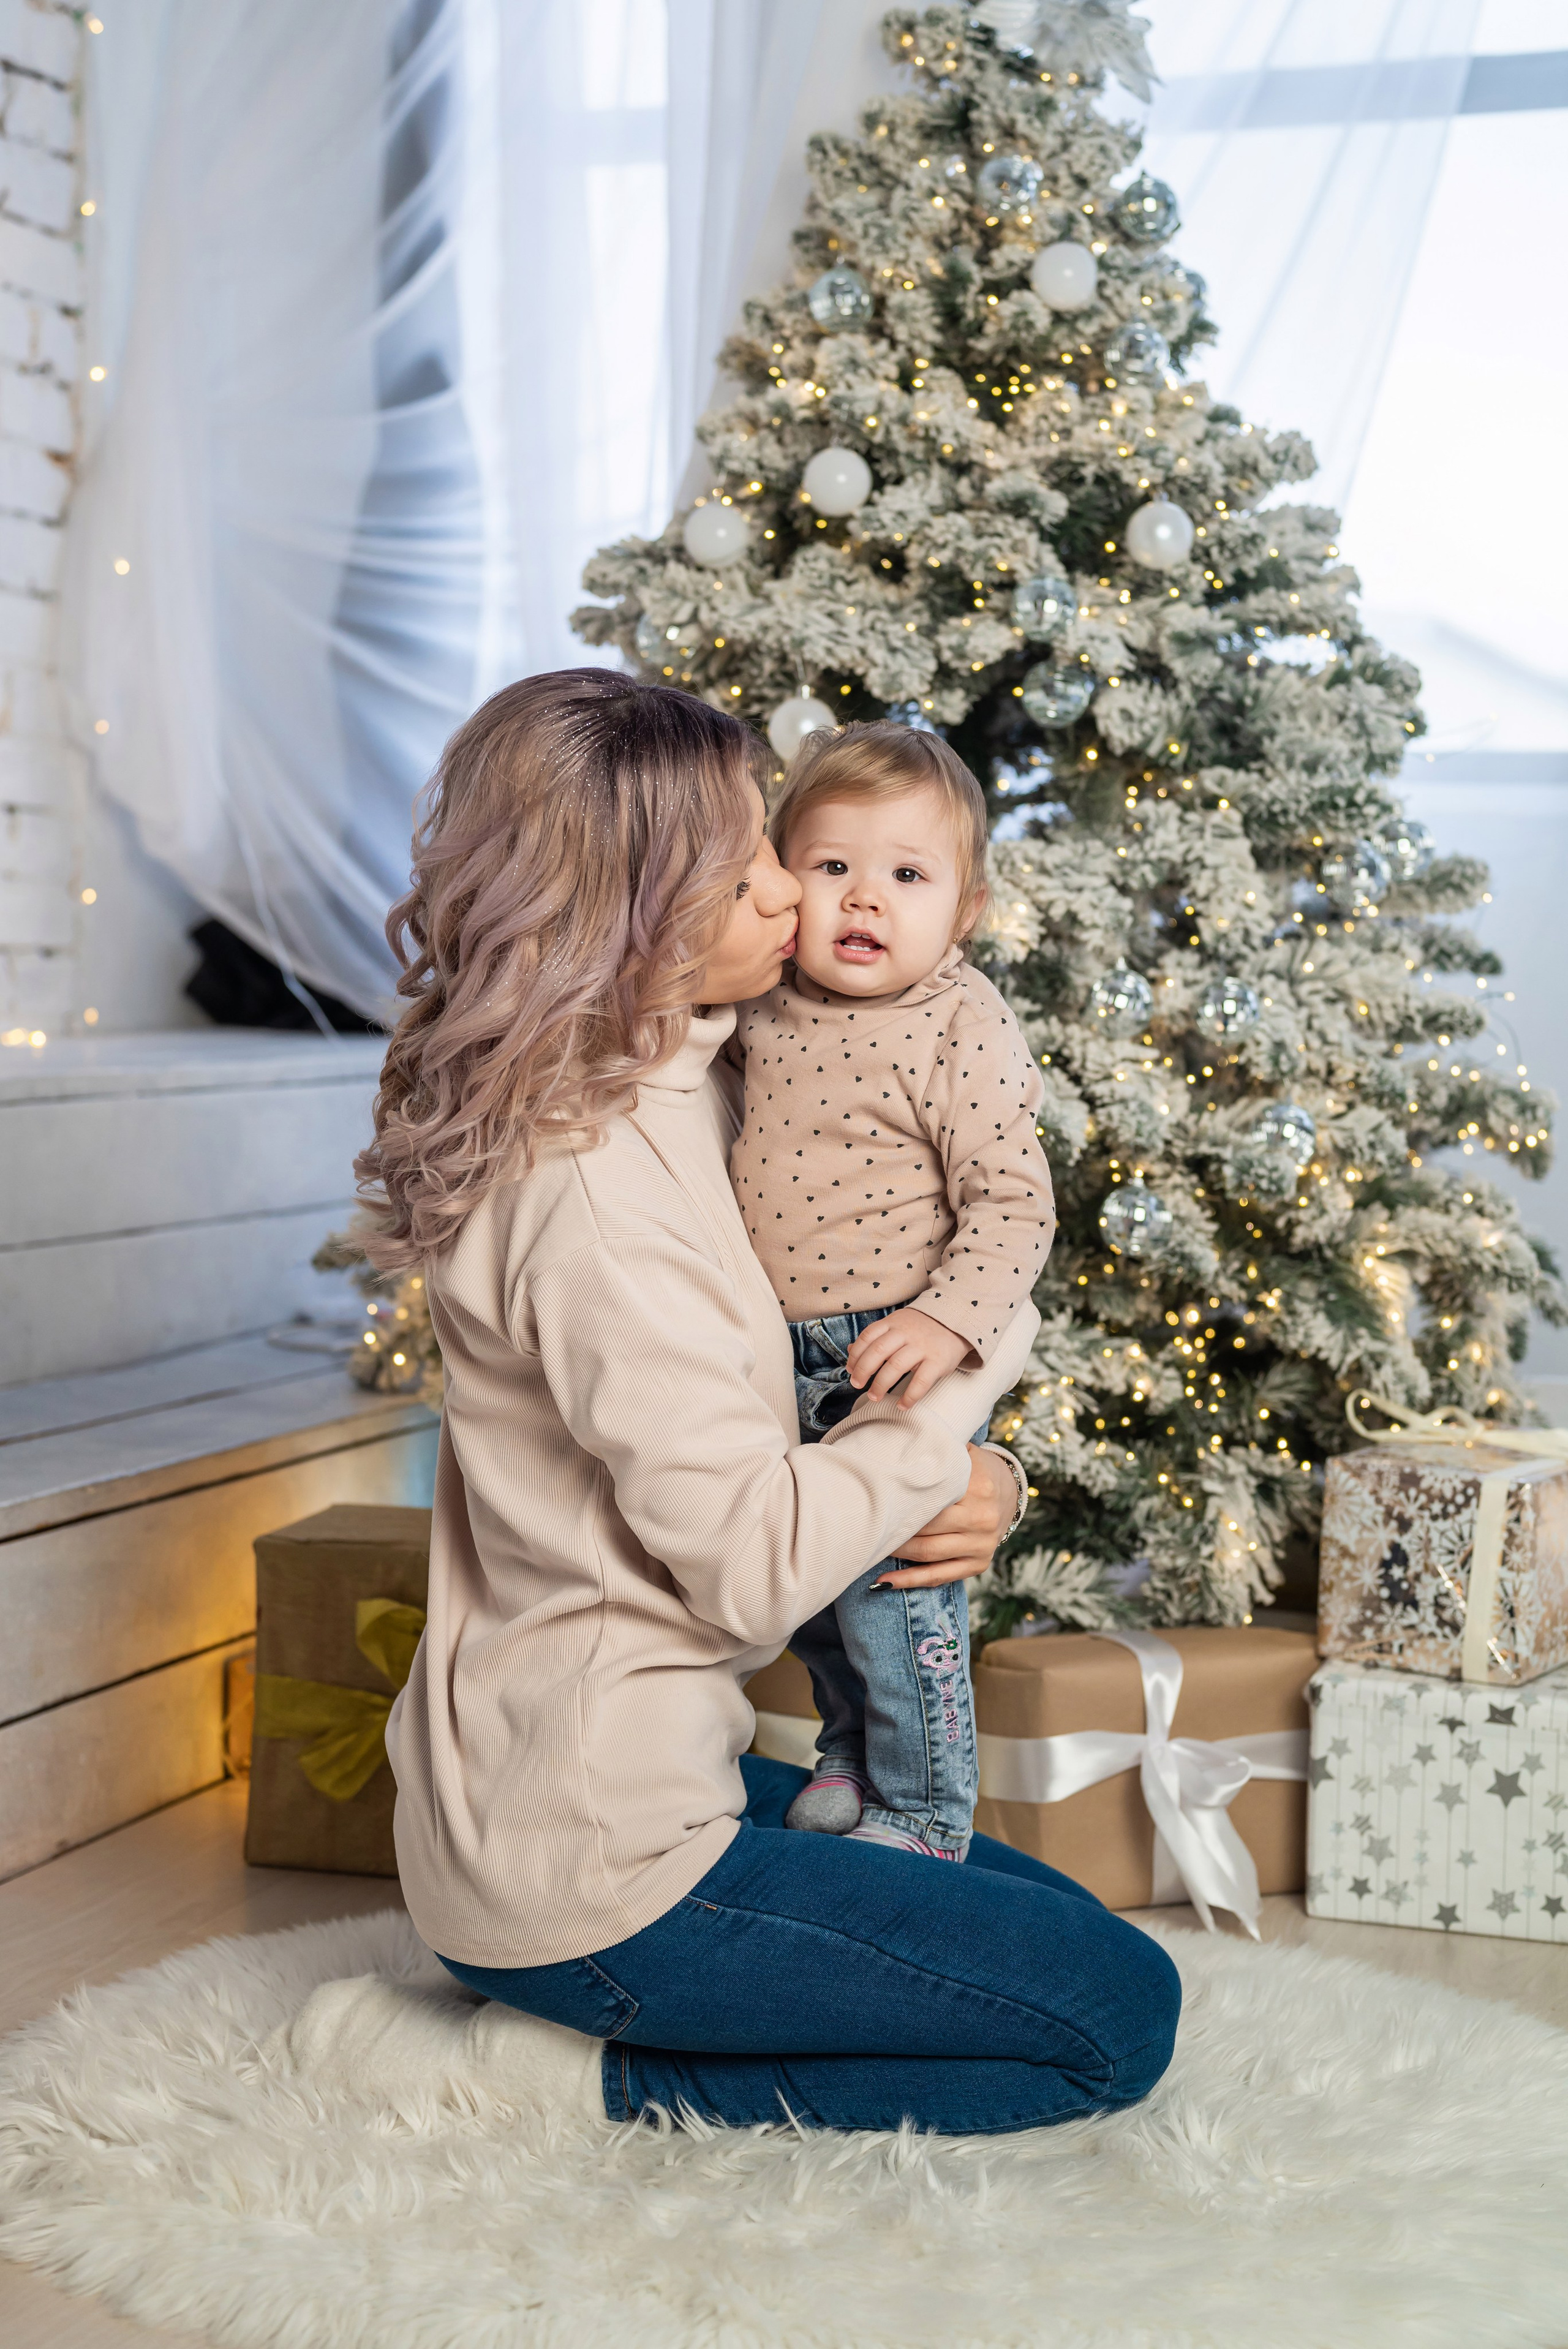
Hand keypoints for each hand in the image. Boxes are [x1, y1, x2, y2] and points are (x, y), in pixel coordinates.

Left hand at [846, 1305, 973, 1406]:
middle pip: (878, 1351)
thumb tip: (850, 1351)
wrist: (959, 1319)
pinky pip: (921, 1381)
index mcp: (894, 1323)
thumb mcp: (898, 1325)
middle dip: (863, 1370)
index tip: (849, 1370)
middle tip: (857, 1385)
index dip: (855, 1355)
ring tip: (874, 1397)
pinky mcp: (938, 1361)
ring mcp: (923, 1346)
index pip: (867, 1337)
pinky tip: (901, 1405)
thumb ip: (876, 1337)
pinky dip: (909, 1396)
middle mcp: (906, 1333)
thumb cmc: (923, 1327)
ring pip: (895, 1366)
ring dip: (880, 1384)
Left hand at [878, 1446, 1014, 1588]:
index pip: (932, 1499)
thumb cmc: (976, 1469)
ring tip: (872, 1547)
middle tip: (868, 1523)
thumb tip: (899, 1444)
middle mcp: (982, 1519)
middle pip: (928, 1528)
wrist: (1009, 1491)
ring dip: (898, 1552)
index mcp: (979, 1488)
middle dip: (896, 1528)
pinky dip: (911, 1580)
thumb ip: (938, 1450)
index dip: (902, 1502)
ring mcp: (982, 1545)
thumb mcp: (964, 1453)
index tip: (877, 1502)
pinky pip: (940, 1576)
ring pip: (930, 1553)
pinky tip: (885, 1582)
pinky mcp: (979, 1564)